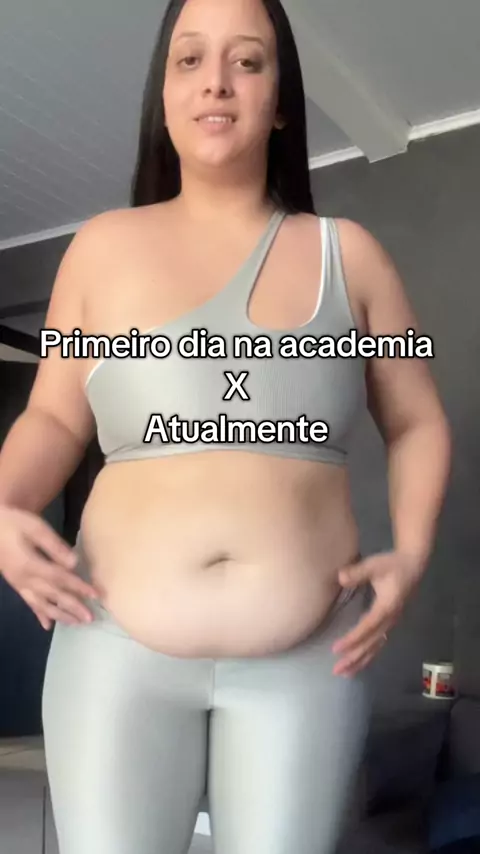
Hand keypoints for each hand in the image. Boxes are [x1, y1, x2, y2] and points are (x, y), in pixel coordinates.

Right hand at [0, 505, 98, 630]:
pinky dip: (39, 615)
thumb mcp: (35, 528)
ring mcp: (19, 585)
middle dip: (73, 607)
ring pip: (42, 604)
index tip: (96, 595)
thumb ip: (54, 546)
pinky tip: (47, 625)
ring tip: (76, 623)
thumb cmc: (13, 523)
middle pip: (53, 596)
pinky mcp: (15, 585)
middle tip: (90, 618)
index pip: (61, 579)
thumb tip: (74, 563)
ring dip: (60, 615)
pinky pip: (29, 603)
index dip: (79, 587)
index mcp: (31, 565)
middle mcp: (25, 580)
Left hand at [332, 550, 423, 676]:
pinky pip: (378, 643)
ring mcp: (392, 623)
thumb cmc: (393, 564)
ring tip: (345, 673)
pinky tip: (358, 662)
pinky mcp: (390, 622)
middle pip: (371, 643)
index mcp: (387, 607)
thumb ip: (358, 572)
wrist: (413, 564)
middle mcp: (391, 619)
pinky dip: (368, 654)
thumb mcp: (375, 565)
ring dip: (361, 660)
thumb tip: (340, 577)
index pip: (367, 627)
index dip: (352, 639)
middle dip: (354, 657)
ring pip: (376, 647)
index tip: (336, 649)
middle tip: (337, 670)